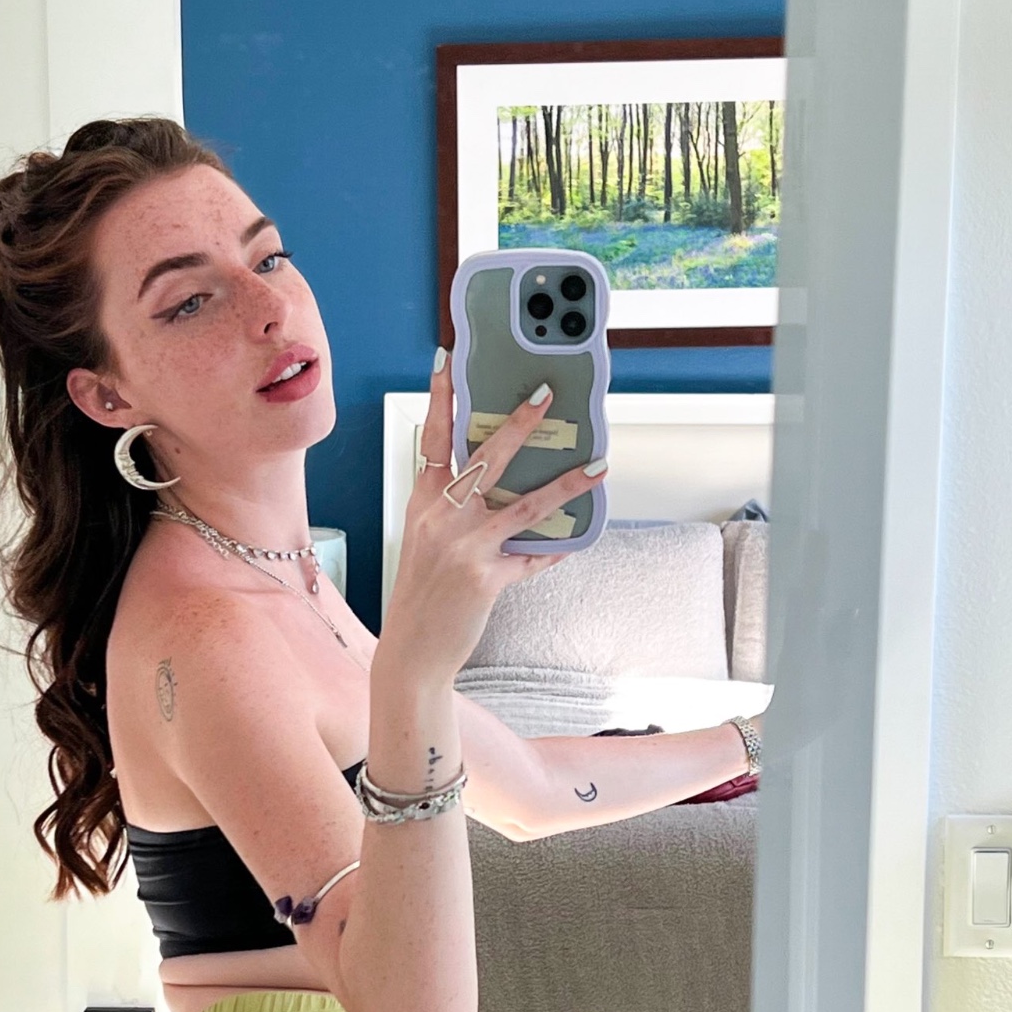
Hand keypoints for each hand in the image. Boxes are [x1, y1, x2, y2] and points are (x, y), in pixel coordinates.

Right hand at [379, 349, 608, 677]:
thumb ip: (456, 509)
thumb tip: (502, 484)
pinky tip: (578, 538)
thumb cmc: (422, 594)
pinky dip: (556, 548)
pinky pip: (533, 556)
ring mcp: (464, 546)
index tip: (447, 361)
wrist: (412, 650)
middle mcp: (442, 517)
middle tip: (545, 394)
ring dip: (567, 483)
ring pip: (524, 503)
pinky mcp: (485, 578)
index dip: (440, 399)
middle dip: (518, 423)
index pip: (432, 439)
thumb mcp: (427, 541)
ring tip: (599, 465)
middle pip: (485, 457)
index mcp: (424, 502)